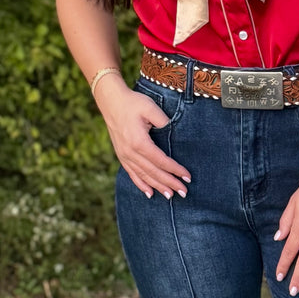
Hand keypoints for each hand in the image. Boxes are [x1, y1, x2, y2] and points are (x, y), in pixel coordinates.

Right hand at [95, 76, 189, 198]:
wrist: (111, 101)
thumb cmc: (133, 102)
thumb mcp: (150, 108)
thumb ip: (164, 121)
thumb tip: (175, 135)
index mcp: (139, 142)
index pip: (161, 161)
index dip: (175, 170)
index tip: (187, 177)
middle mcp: (130, 152)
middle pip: (153, 172)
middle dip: (170, 183)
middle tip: (184, 192)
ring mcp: (124, 155)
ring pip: (143, 176)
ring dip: (158, 187)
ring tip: (170, 196)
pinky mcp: (121, 155)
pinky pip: (132, 174)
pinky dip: (141, 184)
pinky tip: (149, 193)